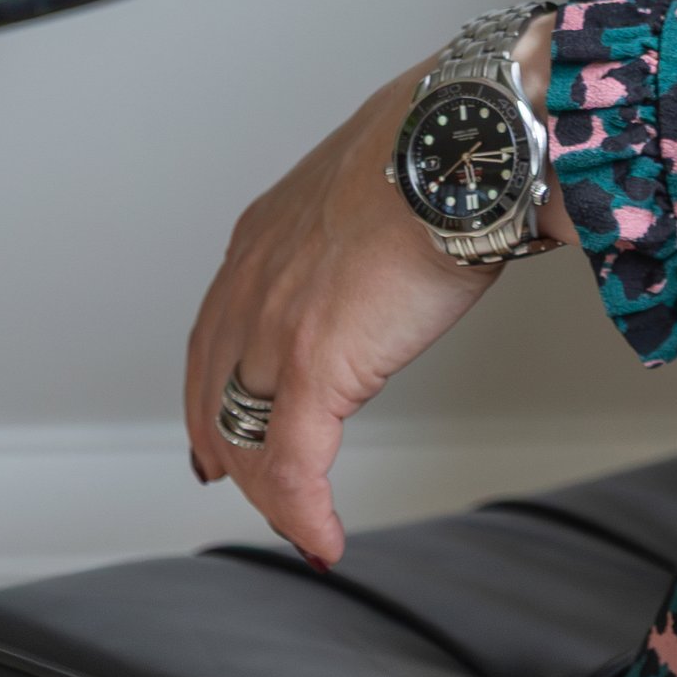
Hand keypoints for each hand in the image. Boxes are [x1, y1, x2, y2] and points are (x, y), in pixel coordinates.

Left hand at [183, 20, 565, 567]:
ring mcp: (274, 327)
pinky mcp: (312, 368)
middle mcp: (252, 280)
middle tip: (235, 482)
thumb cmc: (445, 142)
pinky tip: (324, 538)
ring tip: (299, 520)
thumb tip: (413, 218)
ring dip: (269, 488)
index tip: (217, 419)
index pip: (215, 328)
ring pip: (242, 436)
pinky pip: (290, 468)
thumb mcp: (376, 176)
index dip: (211, 384)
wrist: (466, 138)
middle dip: (221, 446)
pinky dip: (303, 514)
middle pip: (212, 390)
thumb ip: (366, 215)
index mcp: (265, 233)